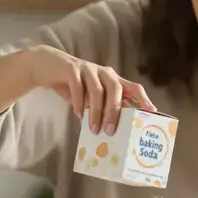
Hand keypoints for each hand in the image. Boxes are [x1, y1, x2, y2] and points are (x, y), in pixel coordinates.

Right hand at [25, 46, 154, 134]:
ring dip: (96, 112)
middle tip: (110, 131)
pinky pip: (78, 87)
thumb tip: (112, 130)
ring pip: (97, 90)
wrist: (46, 66)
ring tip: (93, 129)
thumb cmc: (73, 85)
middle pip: (116, 90)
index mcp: (112, 80)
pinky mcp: (71, 69)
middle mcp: (103, 73)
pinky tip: (78, 115)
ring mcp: (87, 69)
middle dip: (114, 111)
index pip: (133, 87)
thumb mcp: (90, 96)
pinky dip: (79, 102)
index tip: (151, 113)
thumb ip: (102, 106)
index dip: (143, 99)